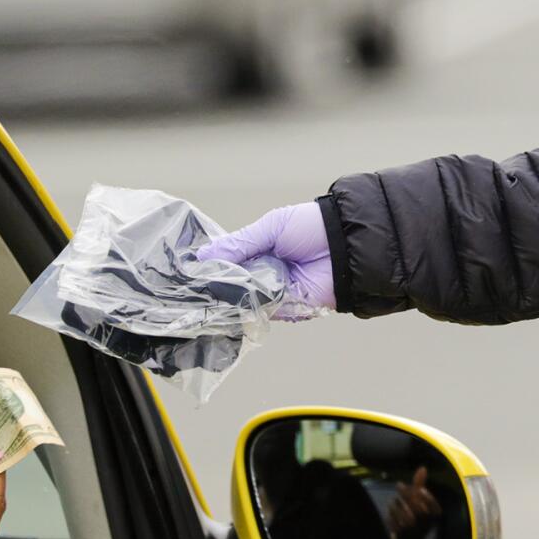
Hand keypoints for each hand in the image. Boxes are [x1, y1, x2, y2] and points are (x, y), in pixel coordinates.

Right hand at [195, 202, 336, 317]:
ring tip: (222, 287)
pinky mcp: (287, 309)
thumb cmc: (312, 228)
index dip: (212, 267)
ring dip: (235, 296)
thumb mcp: (270, 228)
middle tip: (200, 284)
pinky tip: (243, 297)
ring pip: (245, 300)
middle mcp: (264, 273)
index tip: (192, 271)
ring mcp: (275, 292)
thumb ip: (238, 244)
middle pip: (233, 285)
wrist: (346, 244)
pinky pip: (264, 311)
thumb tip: (203, 255)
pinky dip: (253, 306)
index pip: (228, 263)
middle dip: (219, 284)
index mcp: (259, 251)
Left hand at [385, 465, 440, 538]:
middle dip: (407, 493)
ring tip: (395, 500)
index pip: (433, 505)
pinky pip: (393, 518)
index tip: (419, 489)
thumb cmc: (415, 514)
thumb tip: (422, 467)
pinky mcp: (400, 535)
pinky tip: (391, 508)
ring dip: (397, 502)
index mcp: (434, 517)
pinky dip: (391, 511)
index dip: (425, 496)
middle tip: (399, 484)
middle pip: (417, 506)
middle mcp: (426, 526)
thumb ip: (420, 484)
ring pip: (403, 511)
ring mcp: (413, 531)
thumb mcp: (420, 499)